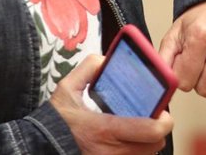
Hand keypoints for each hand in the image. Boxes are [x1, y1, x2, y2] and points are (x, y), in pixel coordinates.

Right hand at [49, 54, 173, 154]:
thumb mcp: (67, 88)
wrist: (41, 145)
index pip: (152, 131)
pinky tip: (127, 140)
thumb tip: (106, 60)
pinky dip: (136, 150)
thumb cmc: (57, 120)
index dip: (164, 121)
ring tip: (140, 128)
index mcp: (106, 129)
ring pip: (147, 154)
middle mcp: (112, 151)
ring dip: (148, 141)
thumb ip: (88, 68)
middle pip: (155, 145)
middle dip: (158, 130)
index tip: (162, 111)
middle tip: (152, 117)